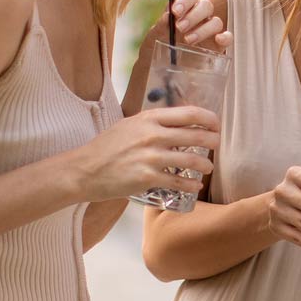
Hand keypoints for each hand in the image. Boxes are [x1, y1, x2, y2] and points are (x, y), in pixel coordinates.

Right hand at [77, 107, 219, 202]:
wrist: (84, 170)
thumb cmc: (106, 147)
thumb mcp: (130, 125)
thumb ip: (153, 123)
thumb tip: (178, 122)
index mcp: (149, 119)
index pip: (190, 114)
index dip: (209, 119)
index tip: (216, 124)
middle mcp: (153, 135)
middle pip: (196, 136)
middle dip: (213, 141)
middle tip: (216, 145)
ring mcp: (151, 157)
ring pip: (192, 160)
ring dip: (205, 165)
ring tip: (207, 167)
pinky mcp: (148, 178)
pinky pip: (179, 182)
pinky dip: (191, 185)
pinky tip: (195, 186)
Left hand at [157, 0, 231, 53]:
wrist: (162, 63)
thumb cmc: (158, 45)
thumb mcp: (155, 35)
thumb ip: (161, 25)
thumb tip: (167, 16)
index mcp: (185, 7)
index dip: (185, 0)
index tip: (175, 11)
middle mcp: (199, 16)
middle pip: (206, 6)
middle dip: (194, 16)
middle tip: (180, 28)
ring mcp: (209, 30)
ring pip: (216, 21)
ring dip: (204, 29)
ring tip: (188, 40)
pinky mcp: (216, 45)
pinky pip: (227, 38)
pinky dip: (225, 37)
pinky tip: (218, 39)